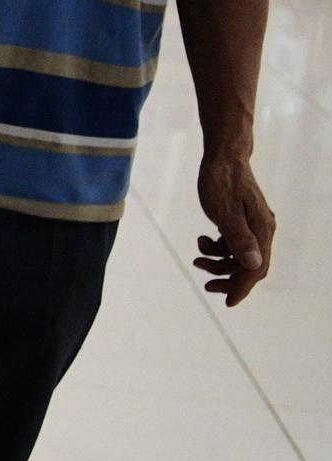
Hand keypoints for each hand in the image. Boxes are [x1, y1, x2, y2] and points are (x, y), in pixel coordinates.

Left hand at [194, 154, 274, 305]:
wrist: (223, 157)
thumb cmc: (221, 181)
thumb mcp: (223, 210)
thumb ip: (238, 238)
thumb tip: (252, 265)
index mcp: (262, 229)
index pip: (256, 268)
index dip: (242, 287)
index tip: (228, 303)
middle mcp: (262, 229)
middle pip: (249, 267)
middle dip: (227, 278)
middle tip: (205, 286)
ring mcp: (253, 225)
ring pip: (238, 256)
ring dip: (218, 262)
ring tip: (198, 256)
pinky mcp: (242, 220)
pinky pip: (233, 244)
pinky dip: (217, 247)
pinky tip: (202, 240)